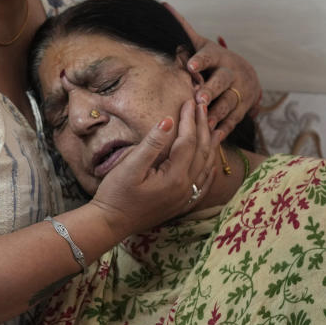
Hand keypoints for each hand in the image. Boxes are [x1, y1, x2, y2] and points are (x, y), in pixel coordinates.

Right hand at [88, 100, 217, 238]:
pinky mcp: (180, 204)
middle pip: (201, 151)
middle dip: (202, 126)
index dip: (190, 119)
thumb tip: (168, 121)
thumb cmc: (116, 194)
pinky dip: (209, 168)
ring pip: (206, 166)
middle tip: (203, 105)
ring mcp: (185, 198)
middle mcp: (185, 188)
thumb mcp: (130, 166)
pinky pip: (203, 183)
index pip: (188, 141)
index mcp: (175, 177)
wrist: (111, 223)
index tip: (190, 101)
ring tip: (214, 126)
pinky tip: (212, 162)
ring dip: (210, 144)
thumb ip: (152, 144)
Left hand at [164, 2, 260, 138]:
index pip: (209, 56)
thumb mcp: (202, 44)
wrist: (247, 74)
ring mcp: (239, 92)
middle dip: (211, 90)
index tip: (190, 65)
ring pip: (229, 103)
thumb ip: (184, 29)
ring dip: (217, 113)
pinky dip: (224, 130)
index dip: (200, 60)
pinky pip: (234, 120)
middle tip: (199, 98)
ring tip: (204, 121)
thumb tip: (163, 6)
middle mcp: (231, 74)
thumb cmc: (215, 59)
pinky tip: (213, 138)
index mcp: (218, 57)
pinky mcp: (243, 109)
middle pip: (222, 82)